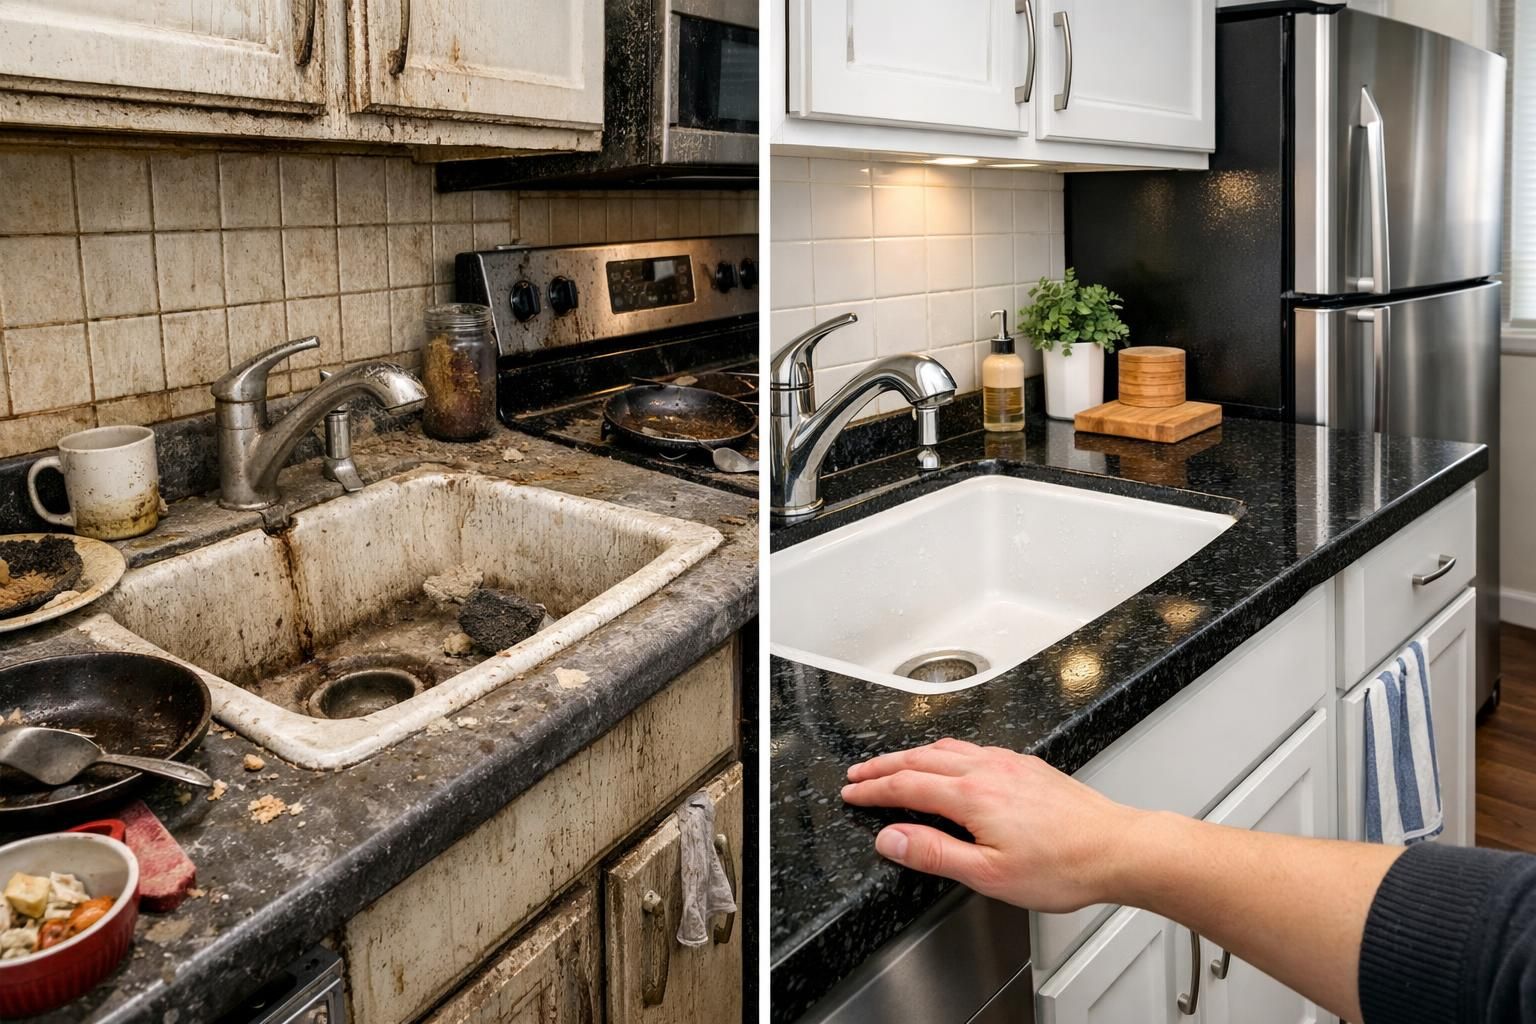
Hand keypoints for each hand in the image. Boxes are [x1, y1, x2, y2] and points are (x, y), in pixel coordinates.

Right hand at [842, 738, 1147, 912]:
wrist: (1117, 848)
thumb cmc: (1061, 866)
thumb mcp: (988, 874)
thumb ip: (933, 853)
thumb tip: (889, 838)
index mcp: (971, 795)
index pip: (906, 786)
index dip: (873, 789)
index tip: (851, 792)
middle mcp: (986, 769)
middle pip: (920, 759)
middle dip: (883, 766)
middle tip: (858, 773)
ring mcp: (1008, 763)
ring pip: (946, 749)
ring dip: (912, 756)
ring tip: (893, 765)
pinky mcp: (1026, 766)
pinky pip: (972, 748)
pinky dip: (943, 753)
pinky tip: (949, 763)